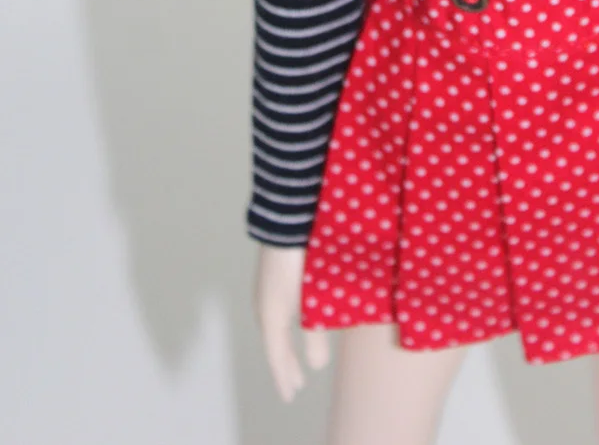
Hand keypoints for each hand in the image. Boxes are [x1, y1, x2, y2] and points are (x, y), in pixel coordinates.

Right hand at [252, 243, 331, 401]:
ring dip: (286, 343)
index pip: (277, 356)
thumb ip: (315, 335)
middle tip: (296, 382)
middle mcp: (265, 306)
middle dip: (285, 363)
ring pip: (277, 326)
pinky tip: (298, 318)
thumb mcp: (309, 302)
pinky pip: (279, 310)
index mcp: (271, 317)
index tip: (291, 395)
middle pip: (275, 343)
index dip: (285, 376)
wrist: (286, 218)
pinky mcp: (275, 274)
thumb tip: (318, 366)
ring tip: (297, 354)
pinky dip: (288, 324)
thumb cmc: (298, 262)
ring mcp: (268, 289)